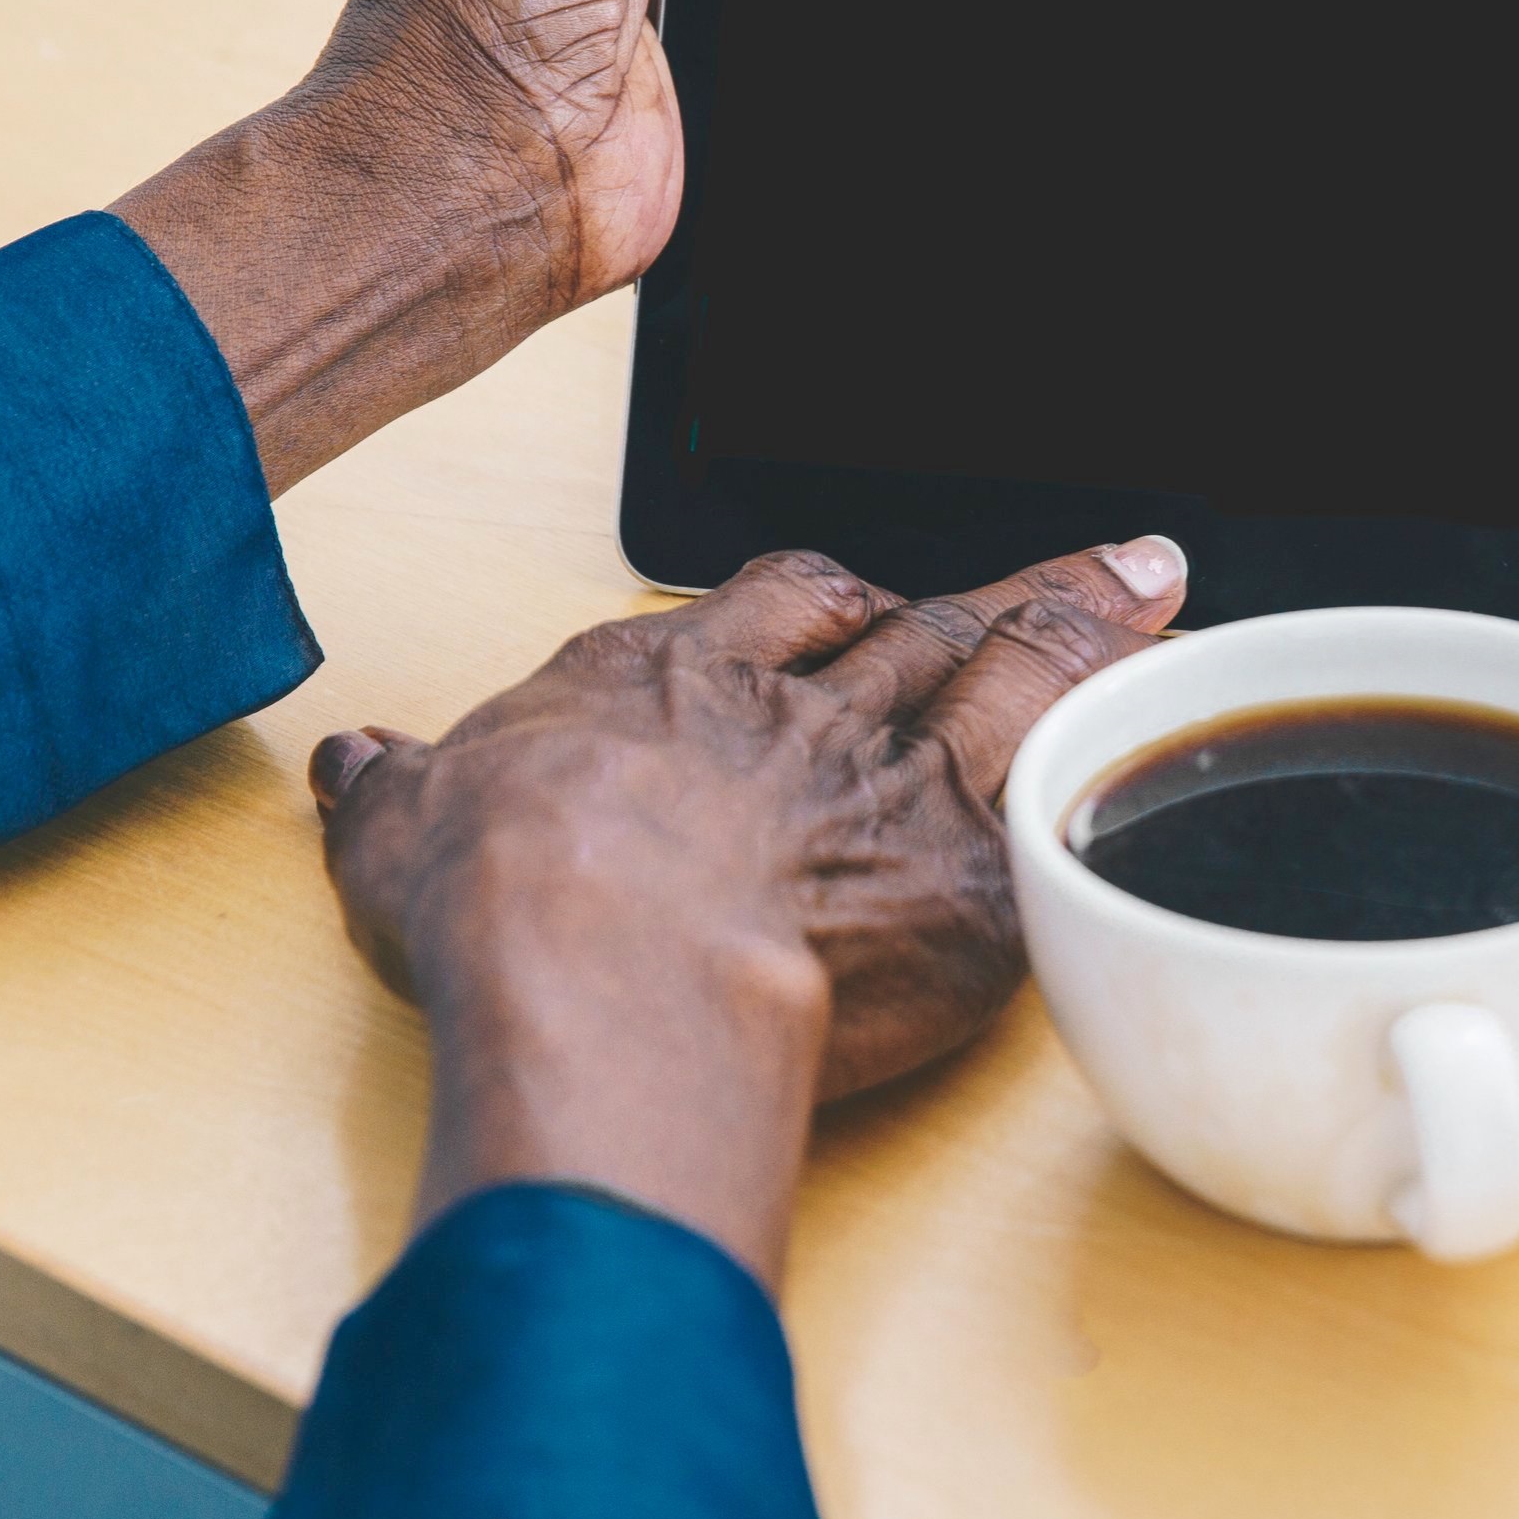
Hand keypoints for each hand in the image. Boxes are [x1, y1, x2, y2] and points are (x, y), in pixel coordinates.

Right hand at [314, 538, 1188, 1281]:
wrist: (606, 963)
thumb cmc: (501, 905)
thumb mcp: (401, 829)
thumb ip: (395, 791)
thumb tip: (358, 766)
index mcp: (658, 689)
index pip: (762, 611)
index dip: (821, 604)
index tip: (854, 602)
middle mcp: (786, 710)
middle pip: (909, 626)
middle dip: (993, 590)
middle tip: (1092, 555)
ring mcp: (880, 771)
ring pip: (995, 665)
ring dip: (1081, 616)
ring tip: (1154, 580)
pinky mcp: (959, 858)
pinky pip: (1052, 761)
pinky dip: (1110, 710)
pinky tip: (1160, 690)